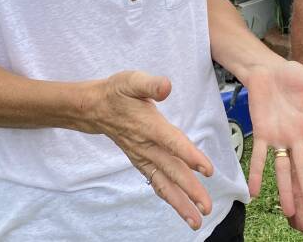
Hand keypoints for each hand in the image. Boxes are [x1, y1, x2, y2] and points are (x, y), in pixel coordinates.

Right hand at [93, 71, 214, 231]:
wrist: (95, 108)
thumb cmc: (117, 92)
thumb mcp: (132, 80)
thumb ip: (150, 84)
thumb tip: (166, 86)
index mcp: (149, 126)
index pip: (172, 142)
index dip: (189, 155)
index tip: (207, 169)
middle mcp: (147, 146)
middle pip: (171, 170)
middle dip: (190, 190)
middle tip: (207, 207)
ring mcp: (144, 157)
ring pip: (164, 184)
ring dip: (180, 203)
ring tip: (196, 220)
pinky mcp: (142, 163)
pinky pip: (158, 183)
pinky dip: (170, 198)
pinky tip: (182, 210)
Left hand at [244, 60, 302, 219]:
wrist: (267, 69)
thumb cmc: (293, 75)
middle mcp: (297, 137)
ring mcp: (279, 137)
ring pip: (283, 168)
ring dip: (285, 189)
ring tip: (289, 212)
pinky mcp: (261, 133)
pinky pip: (259, 156)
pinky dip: (256, 173)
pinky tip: (254, 191)